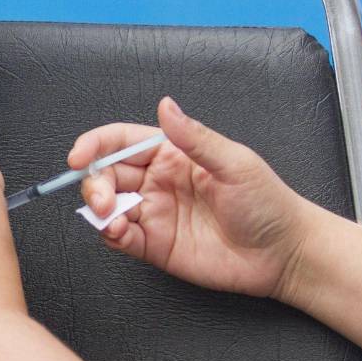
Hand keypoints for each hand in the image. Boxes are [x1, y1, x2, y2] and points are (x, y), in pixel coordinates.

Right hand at [71, 96, 312, 298]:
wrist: (283, 254)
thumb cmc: (268, 204)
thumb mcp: (235, 163)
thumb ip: (194, 137)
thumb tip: (165, 105)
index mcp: (172, 154)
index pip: (122, 142)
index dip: (95, 145)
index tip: (79, 156)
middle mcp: (157, 182)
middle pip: (107, 174)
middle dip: (93, 183)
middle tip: (101, 199)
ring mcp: (154, 214)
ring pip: (106, 206)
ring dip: (98, 209)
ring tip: (110, 217)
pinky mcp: (153, 245)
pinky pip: (119, 237)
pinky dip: (109, 234)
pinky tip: (118, 232)